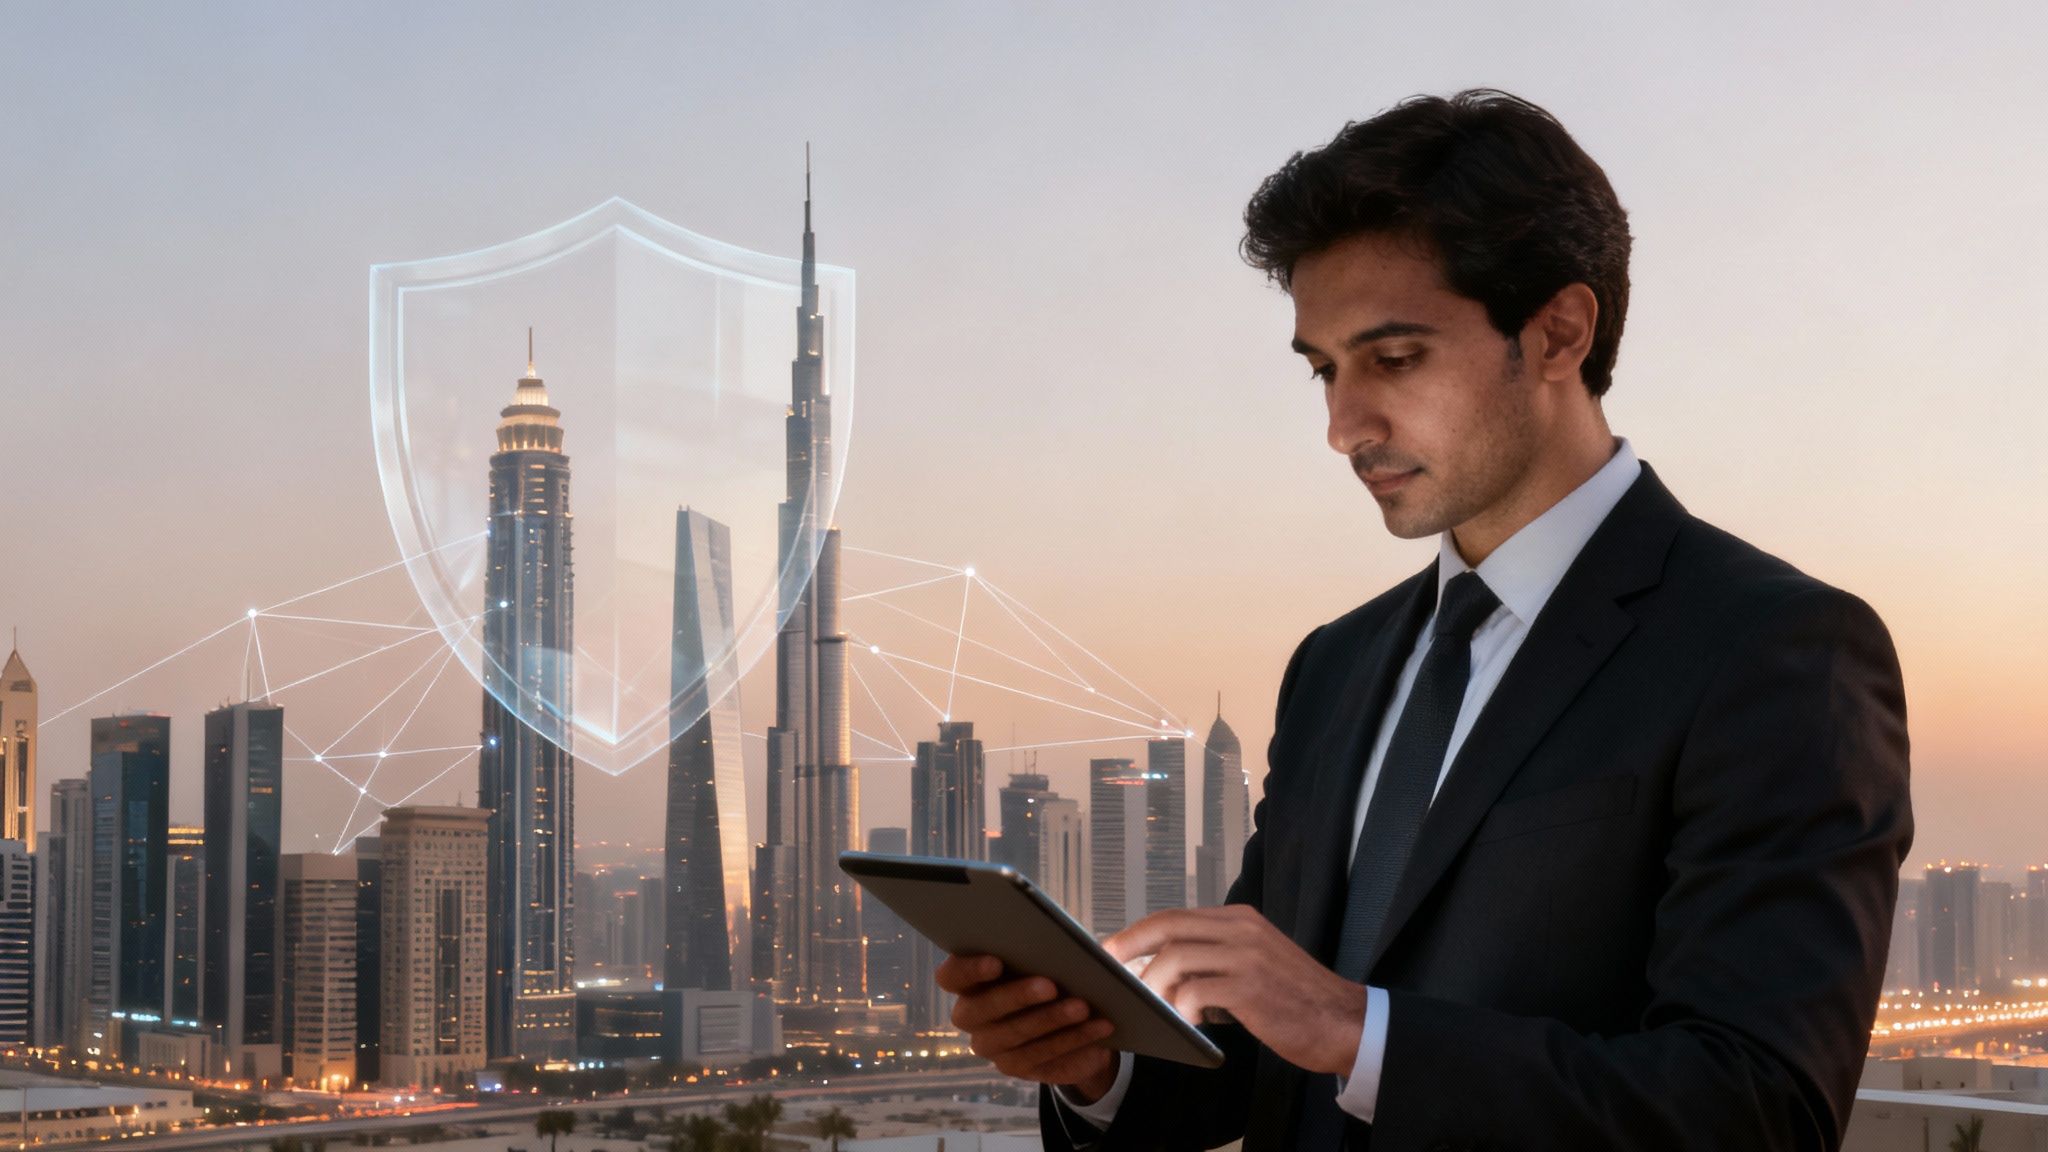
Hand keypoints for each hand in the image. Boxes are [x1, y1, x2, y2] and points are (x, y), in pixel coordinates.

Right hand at [935, 953, 1119, 1101]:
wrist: (1076, 1015)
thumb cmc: (1055, 969)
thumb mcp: (1055, 953)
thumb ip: (1055, 946)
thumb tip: (1078, 947)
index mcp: (969, 979)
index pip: (951, 976)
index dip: (968, 969)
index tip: (997, 961)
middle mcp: (971, 1015)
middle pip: (980, 1010)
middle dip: (1016, 997)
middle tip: (1050, 985)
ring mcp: (992, 1046)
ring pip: (1015, 1037)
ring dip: (1051, 1021)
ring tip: (1083, 1007)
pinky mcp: (1018, 1068)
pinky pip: (1043, 1057)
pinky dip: (1074, 1040)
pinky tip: (1099, 1027)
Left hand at [1107, 904, 1365, 1076]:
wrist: (1344, 1021)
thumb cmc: (1295, 999)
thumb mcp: (1255, 963)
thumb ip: (1216, 958)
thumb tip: (1163, 969)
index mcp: (1240, 919)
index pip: (1175, 916)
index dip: (1138, 931)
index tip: (1113, 947)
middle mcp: (1242, 929)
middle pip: (1168, 926)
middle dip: (1130, 946)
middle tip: (1108, 965)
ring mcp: (1247, 956)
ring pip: (1176, 958)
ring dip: (1154, 984)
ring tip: (1153, 1006)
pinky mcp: (1251, 987)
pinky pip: (1197, 991)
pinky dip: (1182, 1007)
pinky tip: (1188, 1022)